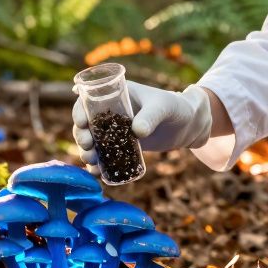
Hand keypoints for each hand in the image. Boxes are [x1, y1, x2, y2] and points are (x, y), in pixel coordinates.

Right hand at [73, 83, 212, 163]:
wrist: (188, 125)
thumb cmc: (176, 108)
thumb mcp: (163, 108)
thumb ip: (151, 117)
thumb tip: (137, 132)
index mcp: (116, 95)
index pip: (90, 100)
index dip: (80, 111)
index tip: (82, 123)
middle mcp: (111, 112)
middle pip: (86, 124)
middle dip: (82, 136)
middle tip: (88, 147)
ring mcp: (116, 130)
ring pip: (93, 141)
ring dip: (87, 152)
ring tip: (91, 162)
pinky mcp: (122, 146)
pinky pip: (105, 154)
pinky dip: (99, 164)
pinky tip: (97, 173)